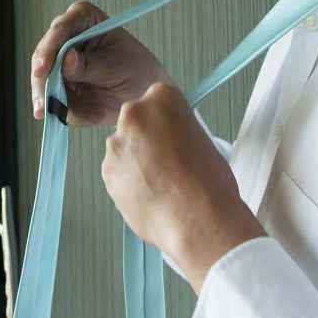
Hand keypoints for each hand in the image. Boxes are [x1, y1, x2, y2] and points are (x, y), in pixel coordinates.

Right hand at [30, 0, 169, 125]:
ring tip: (93, 114)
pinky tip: (93, 115)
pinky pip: (53, 101)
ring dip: (60, 103)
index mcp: (84, 18)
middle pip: (43, 57)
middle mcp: (67, 37)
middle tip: (45, 107)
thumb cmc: (138, 72)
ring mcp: (60, 62)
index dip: (48, 50)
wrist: (143, 96)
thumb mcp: (116, 68)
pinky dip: (70, 112)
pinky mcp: (58, 85)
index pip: (61, 29)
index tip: (41, 71)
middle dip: (44, 84)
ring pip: (43, 83)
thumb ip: (89, 65)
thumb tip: (65, 59)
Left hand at [102, 81, 264, 290]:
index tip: (171, 135)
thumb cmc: (209, 183)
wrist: (199, 219)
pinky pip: (117, 174)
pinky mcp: (107, 173)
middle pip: (135, 122)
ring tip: (163, 185)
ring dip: (136, 163)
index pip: (156, 100)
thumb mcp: (203, 138)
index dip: (165, 122)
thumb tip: (168, 139)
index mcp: (162, 98)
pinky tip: (151, 196)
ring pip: (124, 150)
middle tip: (168, 162)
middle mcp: (134, 114)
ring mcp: (117, 144)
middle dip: (146, 140)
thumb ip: (177, 130)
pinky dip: (129, 184)